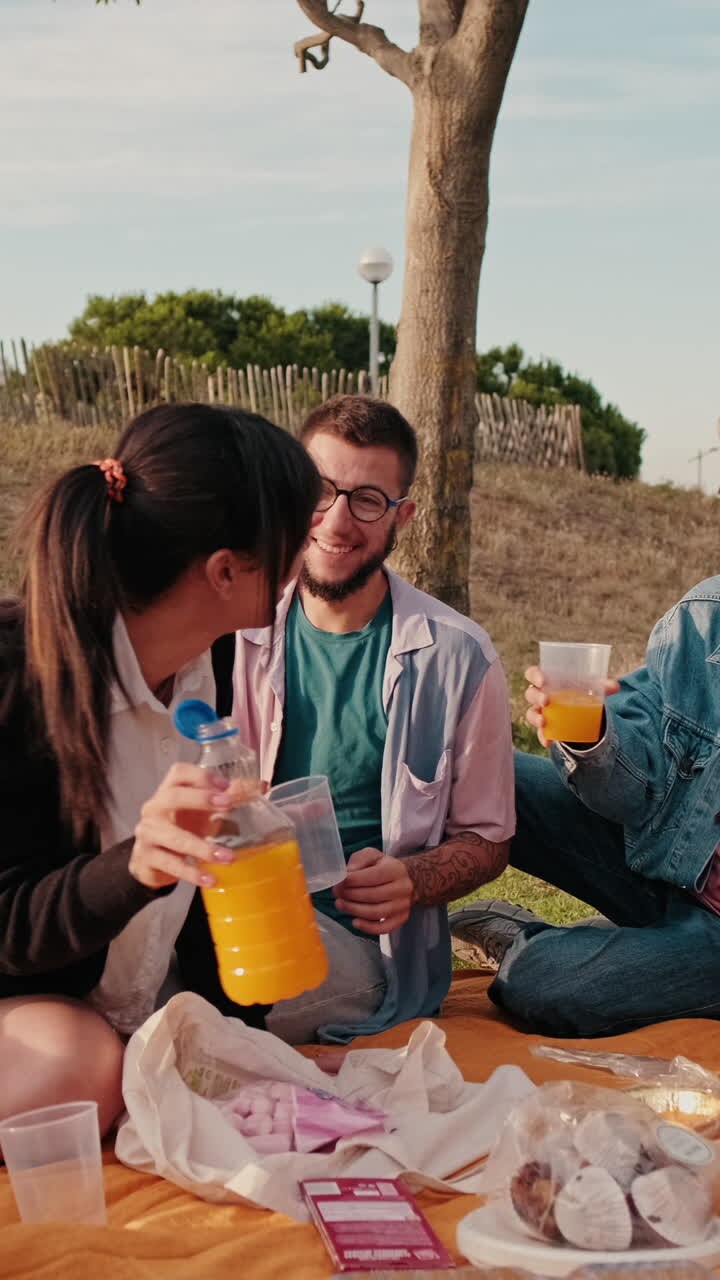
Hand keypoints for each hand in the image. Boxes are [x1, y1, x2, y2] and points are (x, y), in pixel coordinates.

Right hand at [128, 762, 236, 890]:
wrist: (151, 862)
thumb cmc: (181, 829)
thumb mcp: (201, 813)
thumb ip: (227, 799)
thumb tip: (260, 786)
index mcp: (168, 791)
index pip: (178, 772)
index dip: (200, 775)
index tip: (225, 784)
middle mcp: (154, 808)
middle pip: (172, 797)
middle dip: (200, 799)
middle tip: (228, 805)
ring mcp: (147, 833)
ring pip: (174, 837)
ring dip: (203, 847)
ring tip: (228, 857)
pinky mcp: (147, 857)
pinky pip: (171, 864)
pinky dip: (193, 873)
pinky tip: (211, 879)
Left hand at [333, 847, 413, 934]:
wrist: (404, 879)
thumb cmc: (383, 867)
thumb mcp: (371, 856)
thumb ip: (359, 860)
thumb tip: (348, 873)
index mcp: (395, 869)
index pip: (374, 876)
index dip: (353, 880)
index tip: (339, 882)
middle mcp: (402, 888)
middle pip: (374, 895)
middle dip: (350, 895)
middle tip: (337, 893)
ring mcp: (403, 905)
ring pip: (377, 912)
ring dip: (354, 910)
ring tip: (340, 904)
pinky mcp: (401, 918)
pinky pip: (384, 928)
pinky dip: (368, 927)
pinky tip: (355, 922)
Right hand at [524, 665, 620, 747]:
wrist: (578, 708)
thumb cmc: (579, 690)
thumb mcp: (590, 686)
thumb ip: (602, 685)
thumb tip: (616, 686)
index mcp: (547, 679)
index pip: (532, 673)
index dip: (534, 675)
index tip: (542, 680)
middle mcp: (540, 694)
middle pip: (531, 694)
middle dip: (536, 697)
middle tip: (546, 701)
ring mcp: (540, 711)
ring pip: (531, 713)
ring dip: (535, 717)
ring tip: (543, 721)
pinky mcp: (544, 726)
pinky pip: (540, 731)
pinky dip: (543, 736)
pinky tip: (549, 742)